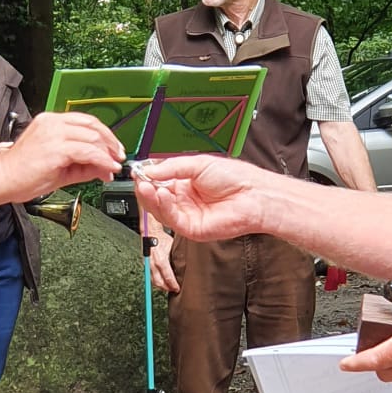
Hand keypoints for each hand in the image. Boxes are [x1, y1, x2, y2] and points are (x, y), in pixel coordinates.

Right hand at [0, 113, 123, 200]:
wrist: (2, 180)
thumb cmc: (22, 174)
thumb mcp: (59, 167)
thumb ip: (83, 165)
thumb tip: (105, 168)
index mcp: (51, 122)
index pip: (85, 121)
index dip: (104, 135)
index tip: (114, 149)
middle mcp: (53, 123)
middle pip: (93, 126)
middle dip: (110, 143)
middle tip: (118, 158)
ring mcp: (55, 134)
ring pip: (93, 138)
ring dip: (108, 154)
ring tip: (112, 167)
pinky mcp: (57, 148)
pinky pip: (88, 152)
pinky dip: (102, 160)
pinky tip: (107, 169)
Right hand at [134, 154, 267, 240]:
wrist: (253, 195)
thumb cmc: (235, 178)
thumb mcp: (198, 163)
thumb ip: (171, 167)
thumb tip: (148, 171)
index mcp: (184, 182)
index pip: (158, 181)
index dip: (147, 177)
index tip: (138, 171)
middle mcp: (184, 200)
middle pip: (155, 197)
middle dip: (145, 188)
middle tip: (140, 179)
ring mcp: (187, 215)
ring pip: (159, 210)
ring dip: (150, 198)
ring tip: (147, 186)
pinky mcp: (191, 228)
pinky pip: (171, 219)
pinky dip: (163, 207)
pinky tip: (160, 195)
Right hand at [147, 230, 179, 293]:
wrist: (151, 233)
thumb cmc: (162, 238)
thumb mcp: (173, 248)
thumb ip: (177, 258)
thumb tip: (185, 266)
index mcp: (161, 260)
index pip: (168, 277)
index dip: (173, 284)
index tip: (177, 288)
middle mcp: (153, 264)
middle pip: (159, 282)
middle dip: (166, 288)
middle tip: (173, 290)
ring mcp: (148, 265)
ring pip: (153, 281)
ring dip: (161, 286)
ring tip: (168, 287)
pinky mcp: (146, 265)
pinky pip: (150, 276)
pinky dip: (156, 281)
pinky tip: (161, 281)